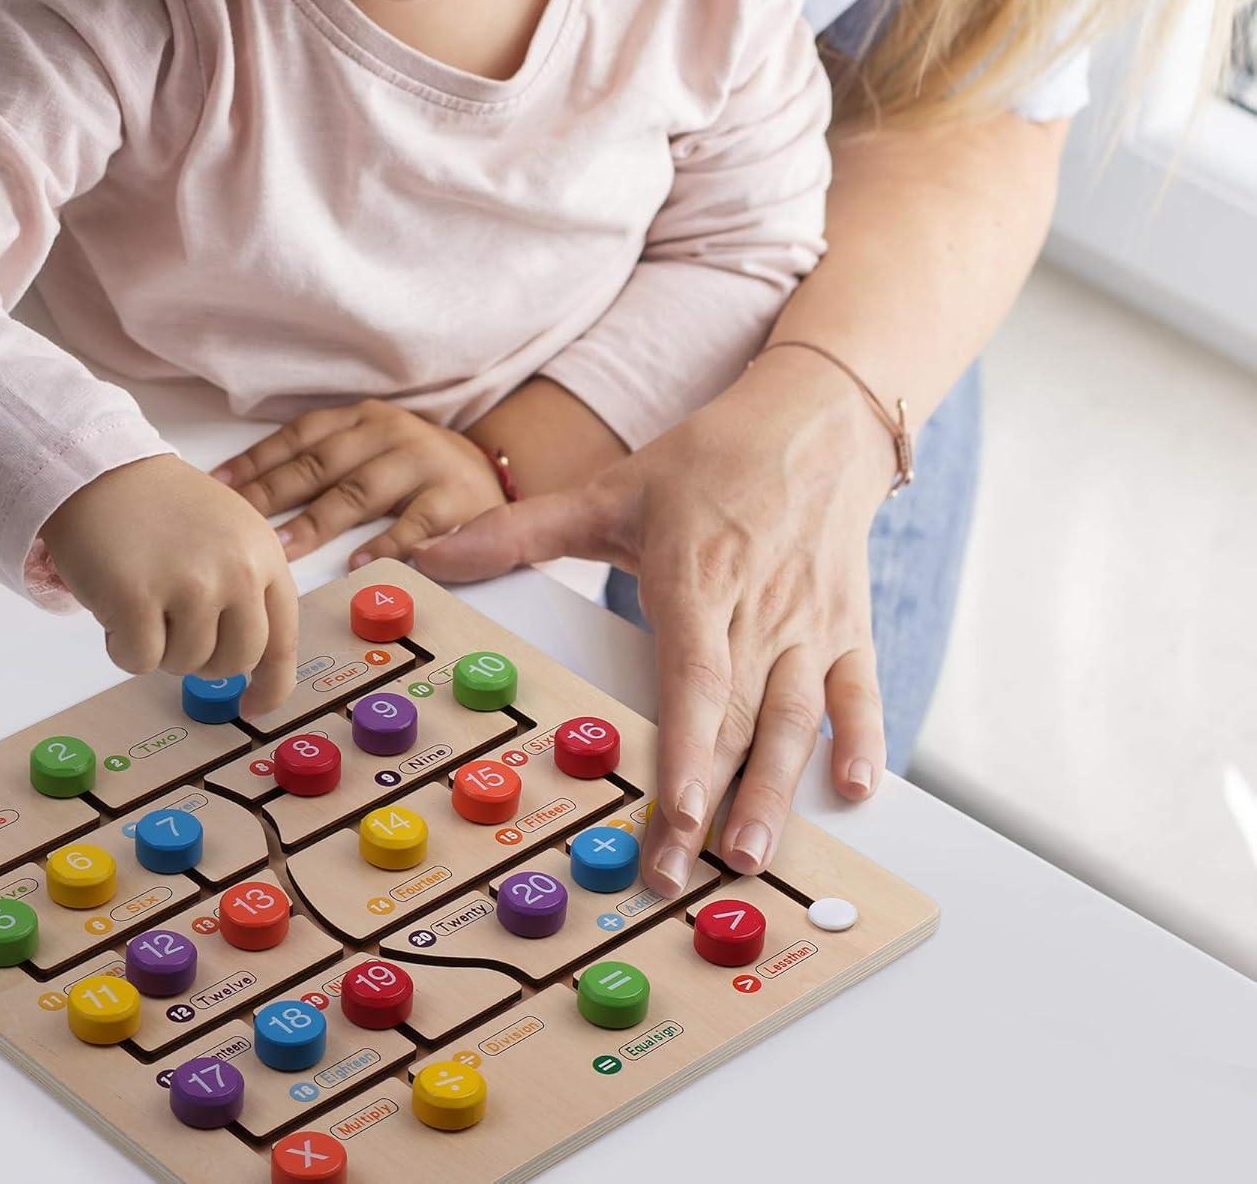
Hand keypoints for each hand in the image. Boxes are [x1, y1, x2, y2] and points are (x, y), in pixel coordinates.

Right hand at [40, 453, 296, 712]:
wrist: (100, 472)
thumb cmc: (162, 509)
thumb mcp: (230, 536)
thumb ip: (247, 589)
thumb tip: (247, 665)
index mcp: (265, 556)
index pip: (282, 640)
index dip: (271, 685)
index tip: (253, 706)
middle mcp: (238, 572)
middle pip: (235, 662)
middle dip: (203, 660)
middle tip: (173, 628)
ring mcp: (191, 585)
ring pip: (184, 664)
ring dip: (158, 646)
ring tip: (143, 598)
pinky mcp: (139, 598)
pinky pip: (139, 661)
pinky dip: (122, 646)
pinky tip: (116, 605)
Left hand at [212, 399, 504, 564]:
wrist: (490, 472)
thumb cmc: (414, 468)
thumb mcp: (370, 448)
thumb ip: (323, 462)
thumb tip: (248, 494)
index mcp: (362, 419)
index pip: (300, 436)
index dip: (257, 460)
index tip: (219, 489)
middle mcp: (390, 433)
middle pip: (322, 463)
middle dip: (274, 493)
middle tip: (237, 524)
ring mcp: (423, 463)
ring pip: (361, 490)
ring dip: (318, 521)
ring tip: (282, 548)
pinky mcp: (454, 497)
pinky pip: (416, 522)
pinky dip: (387, 543)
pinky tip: (358, 565)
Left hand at [414, 354, 894, 896]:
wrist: (813, 420)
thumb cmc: (708, 460)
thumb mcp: (610, 490)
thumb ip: (519, 530)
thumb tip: (427, 553)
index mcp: (698, 579)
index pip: (694, 676)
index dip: (688, 748)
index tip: (677, 813)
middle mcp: (760, 609)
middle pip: (740, 716)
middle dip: (718, 799)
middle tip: (689, 870)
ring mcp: (810, 621)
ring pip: (799, 716)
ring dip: (780, 787)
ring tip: (754, 853)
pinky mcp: (849, 625)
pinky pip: (861, 689)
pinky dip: (863, 738)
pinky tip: (856, 790)